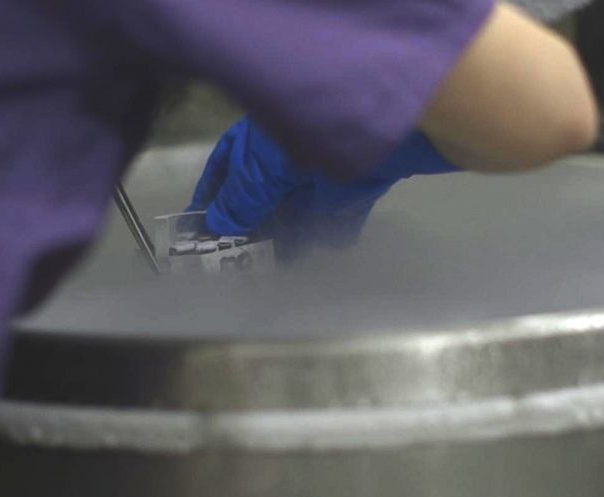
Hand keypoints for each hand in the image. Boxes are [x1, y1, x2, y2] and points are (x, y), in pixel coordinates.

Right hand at [186, 117, 457, 258]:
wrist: (401, 118)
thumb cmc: (318, 129)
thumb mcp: (266, 165)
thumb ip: (245, 196)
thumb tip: (219, 225)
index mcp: (261, 135)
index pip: (228, 167)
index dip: (214, 197)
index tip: (202, 231)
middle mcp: (291, 150)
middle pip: (265, 194)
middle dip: (252, 226)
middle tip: (239, 265)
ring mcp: (327, 168)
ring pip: (301, 209)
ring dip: (289, 237)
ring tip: (275, 271)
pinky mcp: (362, 185)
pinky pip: (341, 217)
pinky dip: (332, 237)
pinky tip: (322, 261)